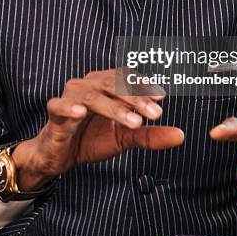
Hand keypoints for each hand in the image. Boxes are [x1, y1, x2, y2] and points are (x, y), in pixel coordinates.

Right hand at [12, 69, 183, 190]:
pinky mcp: (55, 111)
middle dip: (136, 98)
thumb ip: (150, 135)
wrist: (60, 156)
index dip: (144, 86)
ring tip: (133, 122)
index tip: (162, 98)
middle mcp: (90, 83)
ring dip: (115, 107)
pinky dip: (70, 107)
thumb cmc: (92, 138)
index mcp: (107, 84)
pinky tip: (81, 113)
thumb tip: (180, 136)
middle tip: (154, 113)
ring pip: (94, 95)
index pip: (128, 79)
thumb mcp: (125, 138)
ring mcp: (71, 95)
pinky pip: (60, 105)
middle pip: (114, 84)